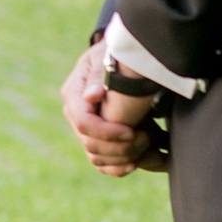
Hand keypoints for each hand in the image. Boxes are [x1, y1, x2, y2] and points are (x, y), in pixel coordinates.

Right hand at [60, 43, 157, 177]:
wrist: (118, 58)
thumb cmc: (113, 53)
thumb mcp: (106, 56)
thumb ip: (99, 74)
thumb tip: (92, 94)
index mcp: (74, 95)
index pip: (85, 123)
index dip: (108, 133)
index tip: (132, 131)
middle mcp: (75, 115)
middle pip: (91, 144)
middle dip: (121, 146)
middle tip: (147, 137)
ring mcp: (84, 129)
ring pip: (96, 157)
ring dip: (123, 157)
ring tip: (148, 145)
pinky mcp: (96, 138)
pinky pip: (102, 163)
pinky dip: (118, 167)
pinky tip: (136, 163)